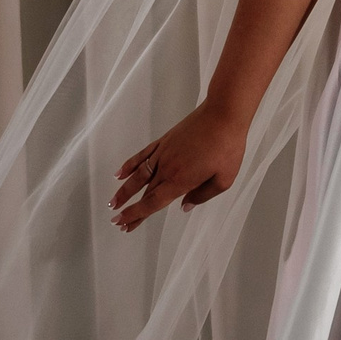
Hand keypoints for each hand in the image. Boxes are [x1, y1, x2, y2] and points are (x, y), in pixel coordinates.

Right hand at [112, 101, 247, 229]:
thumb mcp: (223, 179)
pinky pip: (142, 155)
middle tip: (117, 221)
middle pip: (144, 193)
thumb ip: (202, 196)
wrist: (223, 115)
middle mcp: (167, 168)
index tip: (123, 224)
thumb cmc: (227, 147)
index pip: (153, 203)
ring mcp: (163, 153)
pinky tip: (120, 173)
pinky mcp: (164, 141)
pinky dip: (130, 164)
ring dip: (124, 190)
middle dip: (130, 209)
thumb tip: (184, 206)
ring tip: (112, 202)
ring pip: (138, 175)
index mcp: (181, 180)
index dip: (136, 215)